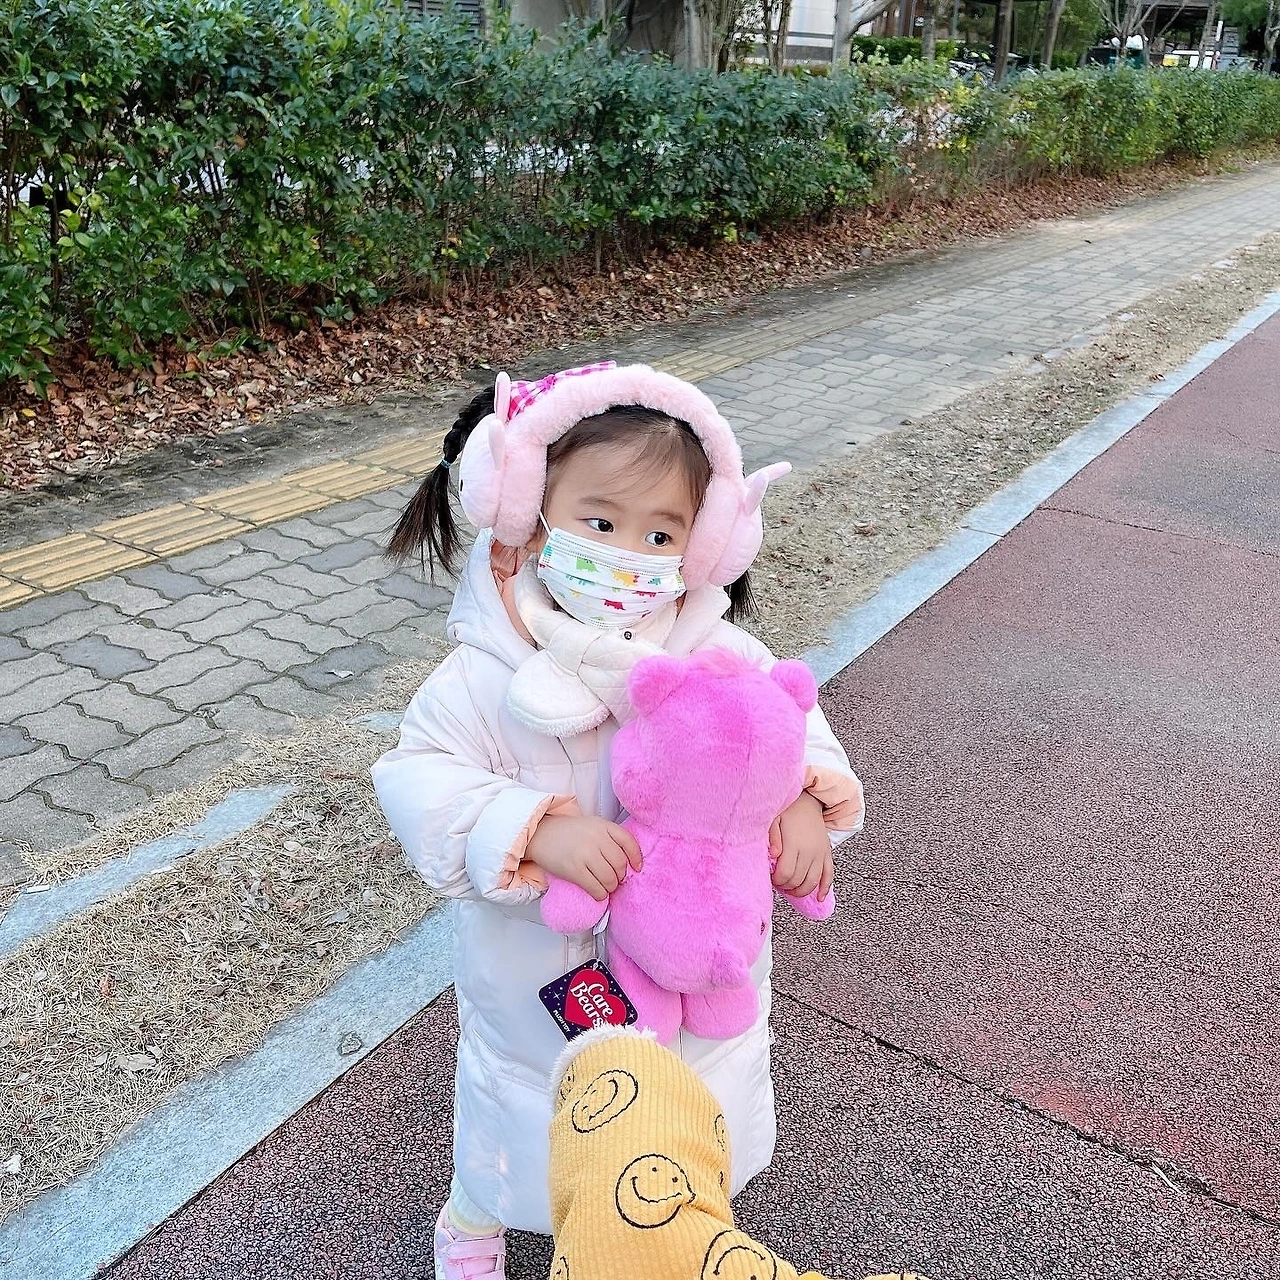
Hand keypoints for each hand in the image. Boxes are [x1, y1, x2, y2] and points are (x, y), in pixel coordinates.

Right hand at [527, 815, 642, 902]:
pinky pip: (595, 887)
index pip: (629, 842)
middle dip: (620, 876)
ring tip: (605, 887)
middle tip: (614, 879)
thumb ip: (609, 838)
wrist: (540, 834)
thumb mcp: (592, 826)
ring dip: (610, 887)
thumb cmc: (568, 833)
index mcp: (603, 825)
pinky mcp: (574, 869)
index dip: (636, 858)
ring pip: (610, 878)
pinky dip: (600, 894)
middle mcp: (596, 838)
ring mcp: (585, 853)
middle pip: (620, 864)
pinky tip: (597, 893)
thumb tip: (627, 863)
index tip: (637, 868)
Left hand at [769, 791, 832, 900]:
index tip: (772, 879)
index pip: (786, 873)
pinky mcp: (827, 854)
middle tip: (779, 884)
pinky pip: (829, 875)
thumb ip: (772, 838)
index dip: (777, 881)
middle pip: (799, 880)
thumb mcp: (773, 820)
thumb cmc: (788, 811)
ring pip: (813, 881)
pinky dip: (825, 888)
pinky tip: (819, 897)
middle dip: (787, 886)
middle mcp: (809, 851)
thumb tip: (774, 855)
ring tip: (792, 891)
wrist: (808, 801)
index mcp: (794, 844)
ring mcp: (820, 853)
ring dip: (802, 891)